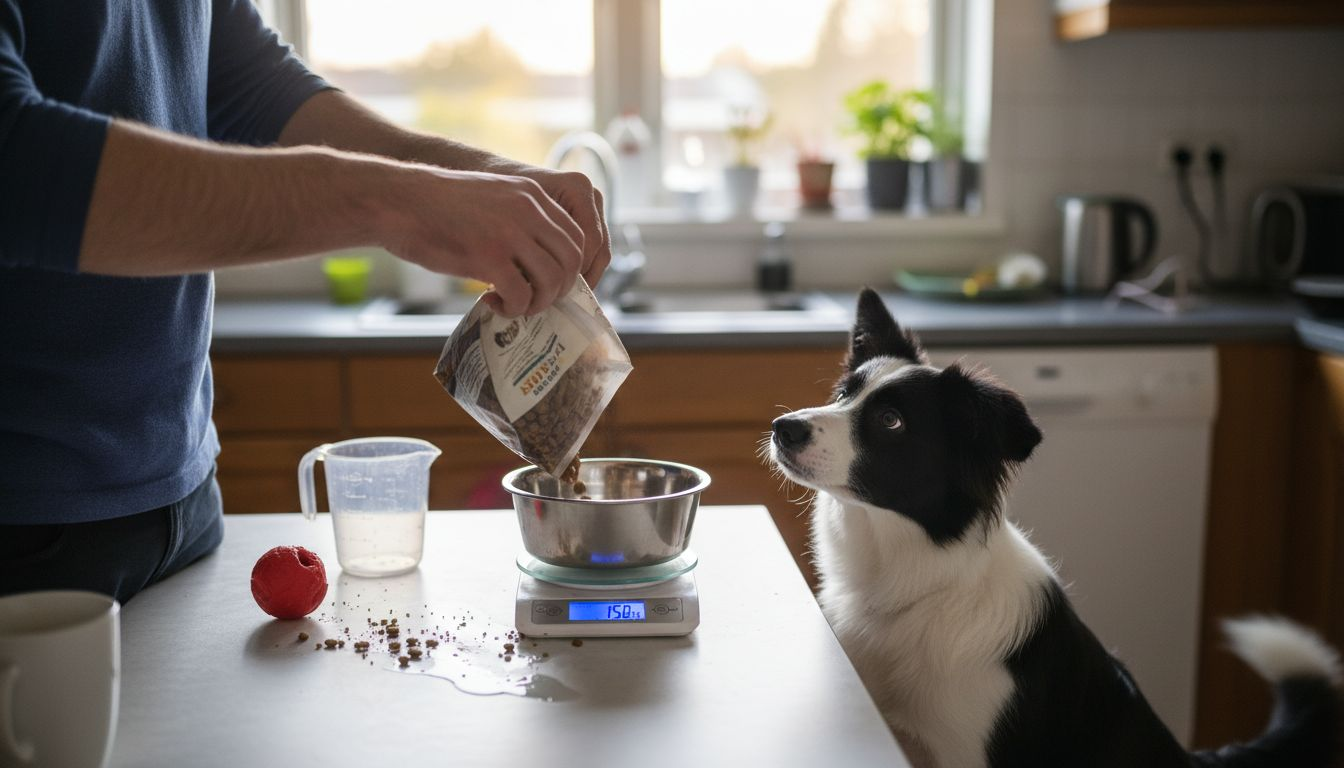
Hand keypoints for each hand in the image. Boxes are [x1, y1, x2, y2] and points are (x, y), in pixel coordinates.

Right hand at [379, 166, 583, 316]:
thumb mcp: (492, 198)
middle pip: (571, 261)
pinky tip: (491, 301)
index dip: (570, 268)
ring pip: (551, 280)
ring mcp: (509, 233)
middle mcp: (527, 211)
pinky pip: (521, 295)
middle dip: (558, 289)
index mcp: (531, 195)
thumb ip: (521, 220)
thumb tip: (540, 259)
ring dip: (537, 302)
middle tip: (535, 299)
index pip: (575, 237)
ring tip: (515, 304)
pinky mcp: (488, 256)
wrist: (397, 200)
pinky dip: (512, 308)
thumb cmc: (437, 206)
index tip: (551, 283)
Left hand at [509, 167, 610, 288]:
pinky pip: (592, 252)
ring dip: (581, 277)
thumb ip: (530, 242)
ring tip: (556, 293)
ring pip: (600, 254)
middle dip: (578, 276)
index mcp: (577, 188)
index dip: (573, 269)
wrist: (498, 176)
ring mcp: (593, 209)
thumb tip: (536, 281)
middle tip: (554, 295)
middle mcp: (591, 195)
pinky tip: (557, 283)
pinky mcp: (588, 222)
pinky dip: (577, 269)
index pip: (589, 240)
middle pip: (599, 249)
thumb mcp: (512, 217)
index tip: (549, 287)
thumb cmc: (500, 194)